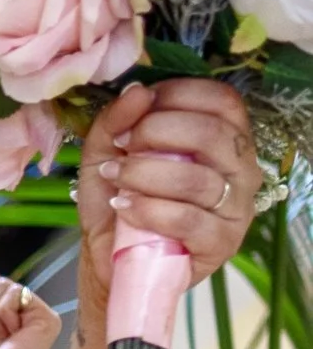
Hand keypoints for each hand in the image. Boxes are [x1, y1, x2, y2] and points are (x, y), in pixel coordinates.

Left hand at [78, 75, 259, 290]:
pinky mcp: (222, 243)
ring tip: (115, 178)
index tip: (135, 112)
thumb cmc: (120, 197)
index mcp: (225, 136)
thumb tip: (137, 91)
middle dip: (156, 132)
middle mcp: (241, 168)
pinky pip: (188, 219)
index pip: (221, 100)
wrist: (110, 257)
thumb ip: (117, 119)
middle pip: (211, 133)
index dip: (175, 96)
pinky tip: (124, 207)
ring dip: (144, 174)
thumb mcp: (107, 151)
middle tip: (123, 146)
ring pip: (197, 179)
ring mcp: (236, 207)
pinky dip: (149, 209)